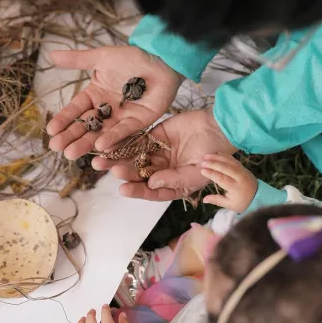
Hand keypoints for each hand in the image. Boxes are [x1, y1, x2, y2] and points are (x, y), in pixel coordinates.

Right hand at [47, 46, 181, 158]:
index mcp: (96, 94)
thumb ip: (77, 60)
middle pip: (86, 126)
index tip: (50, 131)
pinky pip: (124, 132)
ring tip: (71, 153)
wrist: (160, 58)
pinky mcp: (140, 122)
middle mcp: (107, 109)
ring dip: (87, 143)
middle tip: (56, 148)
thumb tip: (50, 55)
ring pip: (102, 133)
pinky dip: (113, 138)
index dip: (63, 120)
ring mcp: (123, 117)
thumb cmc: (132, 57)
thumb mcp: (101, 57)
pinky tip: (100, 146)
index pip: (76, 110)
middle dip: (71, 137)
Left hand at [93, 108, 235, 200]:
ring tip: (101, 160)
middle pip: (139, 174)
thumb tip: (152, 184)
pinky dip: (124, 142)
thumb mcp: (196, 174)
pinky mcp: (155, 136)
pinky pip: (137, 140)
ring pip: (134, 158)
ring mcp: (158, 153)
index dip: (137, 191)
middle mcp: (162, 171)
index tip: (124, 190)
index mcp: (172, 185)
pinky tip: (110, 144)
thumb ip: (174, 179)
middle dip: (124, 173)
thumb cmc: (214, 157)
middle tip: (110, 170)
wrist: (220, 130)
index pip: (152, 191)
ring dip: (118, 159)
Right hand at [200, 154, 257, 212]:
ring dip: (217, 157)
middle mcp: (240, 177)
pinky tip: (216, 154)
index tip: (202, 170)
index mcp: (236, 188)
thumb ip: (217, 200)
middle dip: (213, 163)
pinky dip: (224, 155)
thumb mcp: (230, 205)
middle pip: (225, 167)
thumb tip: (204, 200)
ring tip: (206, 156)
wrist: (259, 196)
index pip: (222, 178)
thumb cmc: (242, 202)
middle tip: (202, 162)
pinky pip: (233, 159)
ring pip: (229, 161)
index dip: (212, 173)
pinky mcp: (242, 167)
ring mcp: (242, 170)